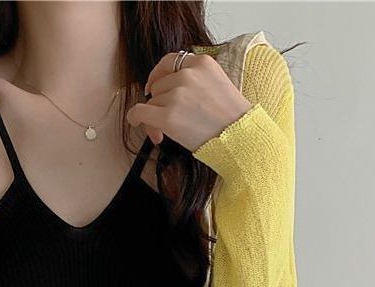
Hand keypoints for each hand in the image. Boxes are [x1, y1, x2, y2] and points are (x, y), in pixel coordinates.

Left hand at [126, 50, 253, 150]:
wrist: (240, 137)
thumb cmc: (231, 118)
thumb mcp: (218, 82)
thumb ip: (195, 78)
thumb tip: (164, 87)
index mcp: (202, 63)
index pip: (170, 62)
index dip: (159, 75)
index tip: (153, 85)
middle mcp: (187, 75)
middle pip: (159, 85)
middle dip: (160, 102)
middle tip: (168, 119)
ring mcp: (177, 95)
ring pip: (151, 101)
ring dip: (154, 117)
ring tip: (166, 132)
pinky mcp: (168, 116)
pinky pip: (139, 112)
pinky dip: (135, 118)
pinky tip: (137, 123)